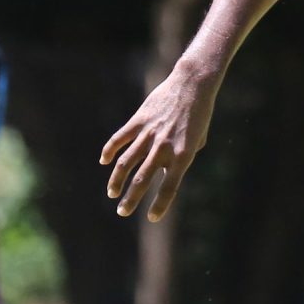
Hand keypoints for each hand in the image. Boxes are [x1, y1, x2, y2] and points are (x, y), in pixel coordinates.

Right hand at [100, 67, 219, 221]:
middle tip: (122, 212)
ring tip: (112, 194)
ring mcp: (149, 134)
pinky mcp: (138, 121)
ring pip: (126, 163)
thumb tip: (166, 169)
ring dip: (117, 181)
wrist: (192, 85)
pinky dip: (110, 151)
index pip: (170, 188)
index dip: (160, 205)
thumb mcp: (198, 139)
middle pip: (142, 180)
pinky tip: (104, 162)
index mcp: (183, 156)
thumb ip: (183, 156)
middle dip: (131, 199)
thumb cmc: (199, 114)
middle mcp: (164, 148)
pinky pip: (120, 139)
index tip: (152, 218)